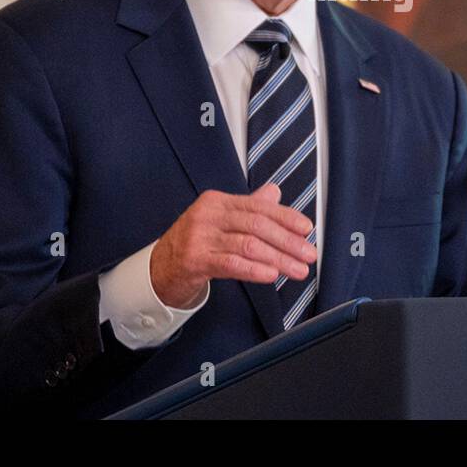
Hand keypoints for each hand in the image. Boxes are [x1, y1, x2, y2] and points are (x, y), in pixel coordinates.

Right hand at [150, 182, 315, 308]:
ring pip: (248, 245)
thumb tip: (274, 192)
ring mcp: (199, 237)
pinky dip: (254, 269)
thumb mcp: (221, 221)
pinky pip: (230, 263)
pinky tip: (271, 274)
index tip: (306, 229)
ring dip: (278, 259)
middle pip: (257, 224)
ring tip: (297, 269)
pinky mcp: (194, 260)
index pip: (259, 206)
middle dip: (287, 241)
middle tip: (308, 253)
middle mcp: (208, 215)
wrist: (159, 269)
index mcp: (217, 201)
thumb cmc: (194, 244)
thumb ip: (248, 207)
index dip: (286, 217)